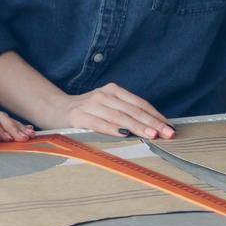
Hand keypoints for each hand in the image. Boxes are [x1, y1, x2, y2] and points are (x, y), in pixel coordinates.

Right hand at [55, 83, 173, 140]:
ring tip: (151, 135)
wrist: (55, 108)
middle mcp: (103, 95)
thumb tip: (154, 127)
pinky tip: (124, 135)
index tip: (169, 126)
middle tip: (167, 133)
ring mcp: (91, 104)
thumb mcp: (107, 106)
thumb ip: (126, 113)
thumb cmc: (87, 111)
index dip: (155, 115)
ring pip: (119, 117)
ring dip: (137, 127)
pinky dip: (112, 129)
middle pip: (132, 110)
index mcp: (113, 90)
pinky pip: (99, 123)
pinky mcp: (79, 116)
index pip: (139, 103)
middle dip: (152, 123)